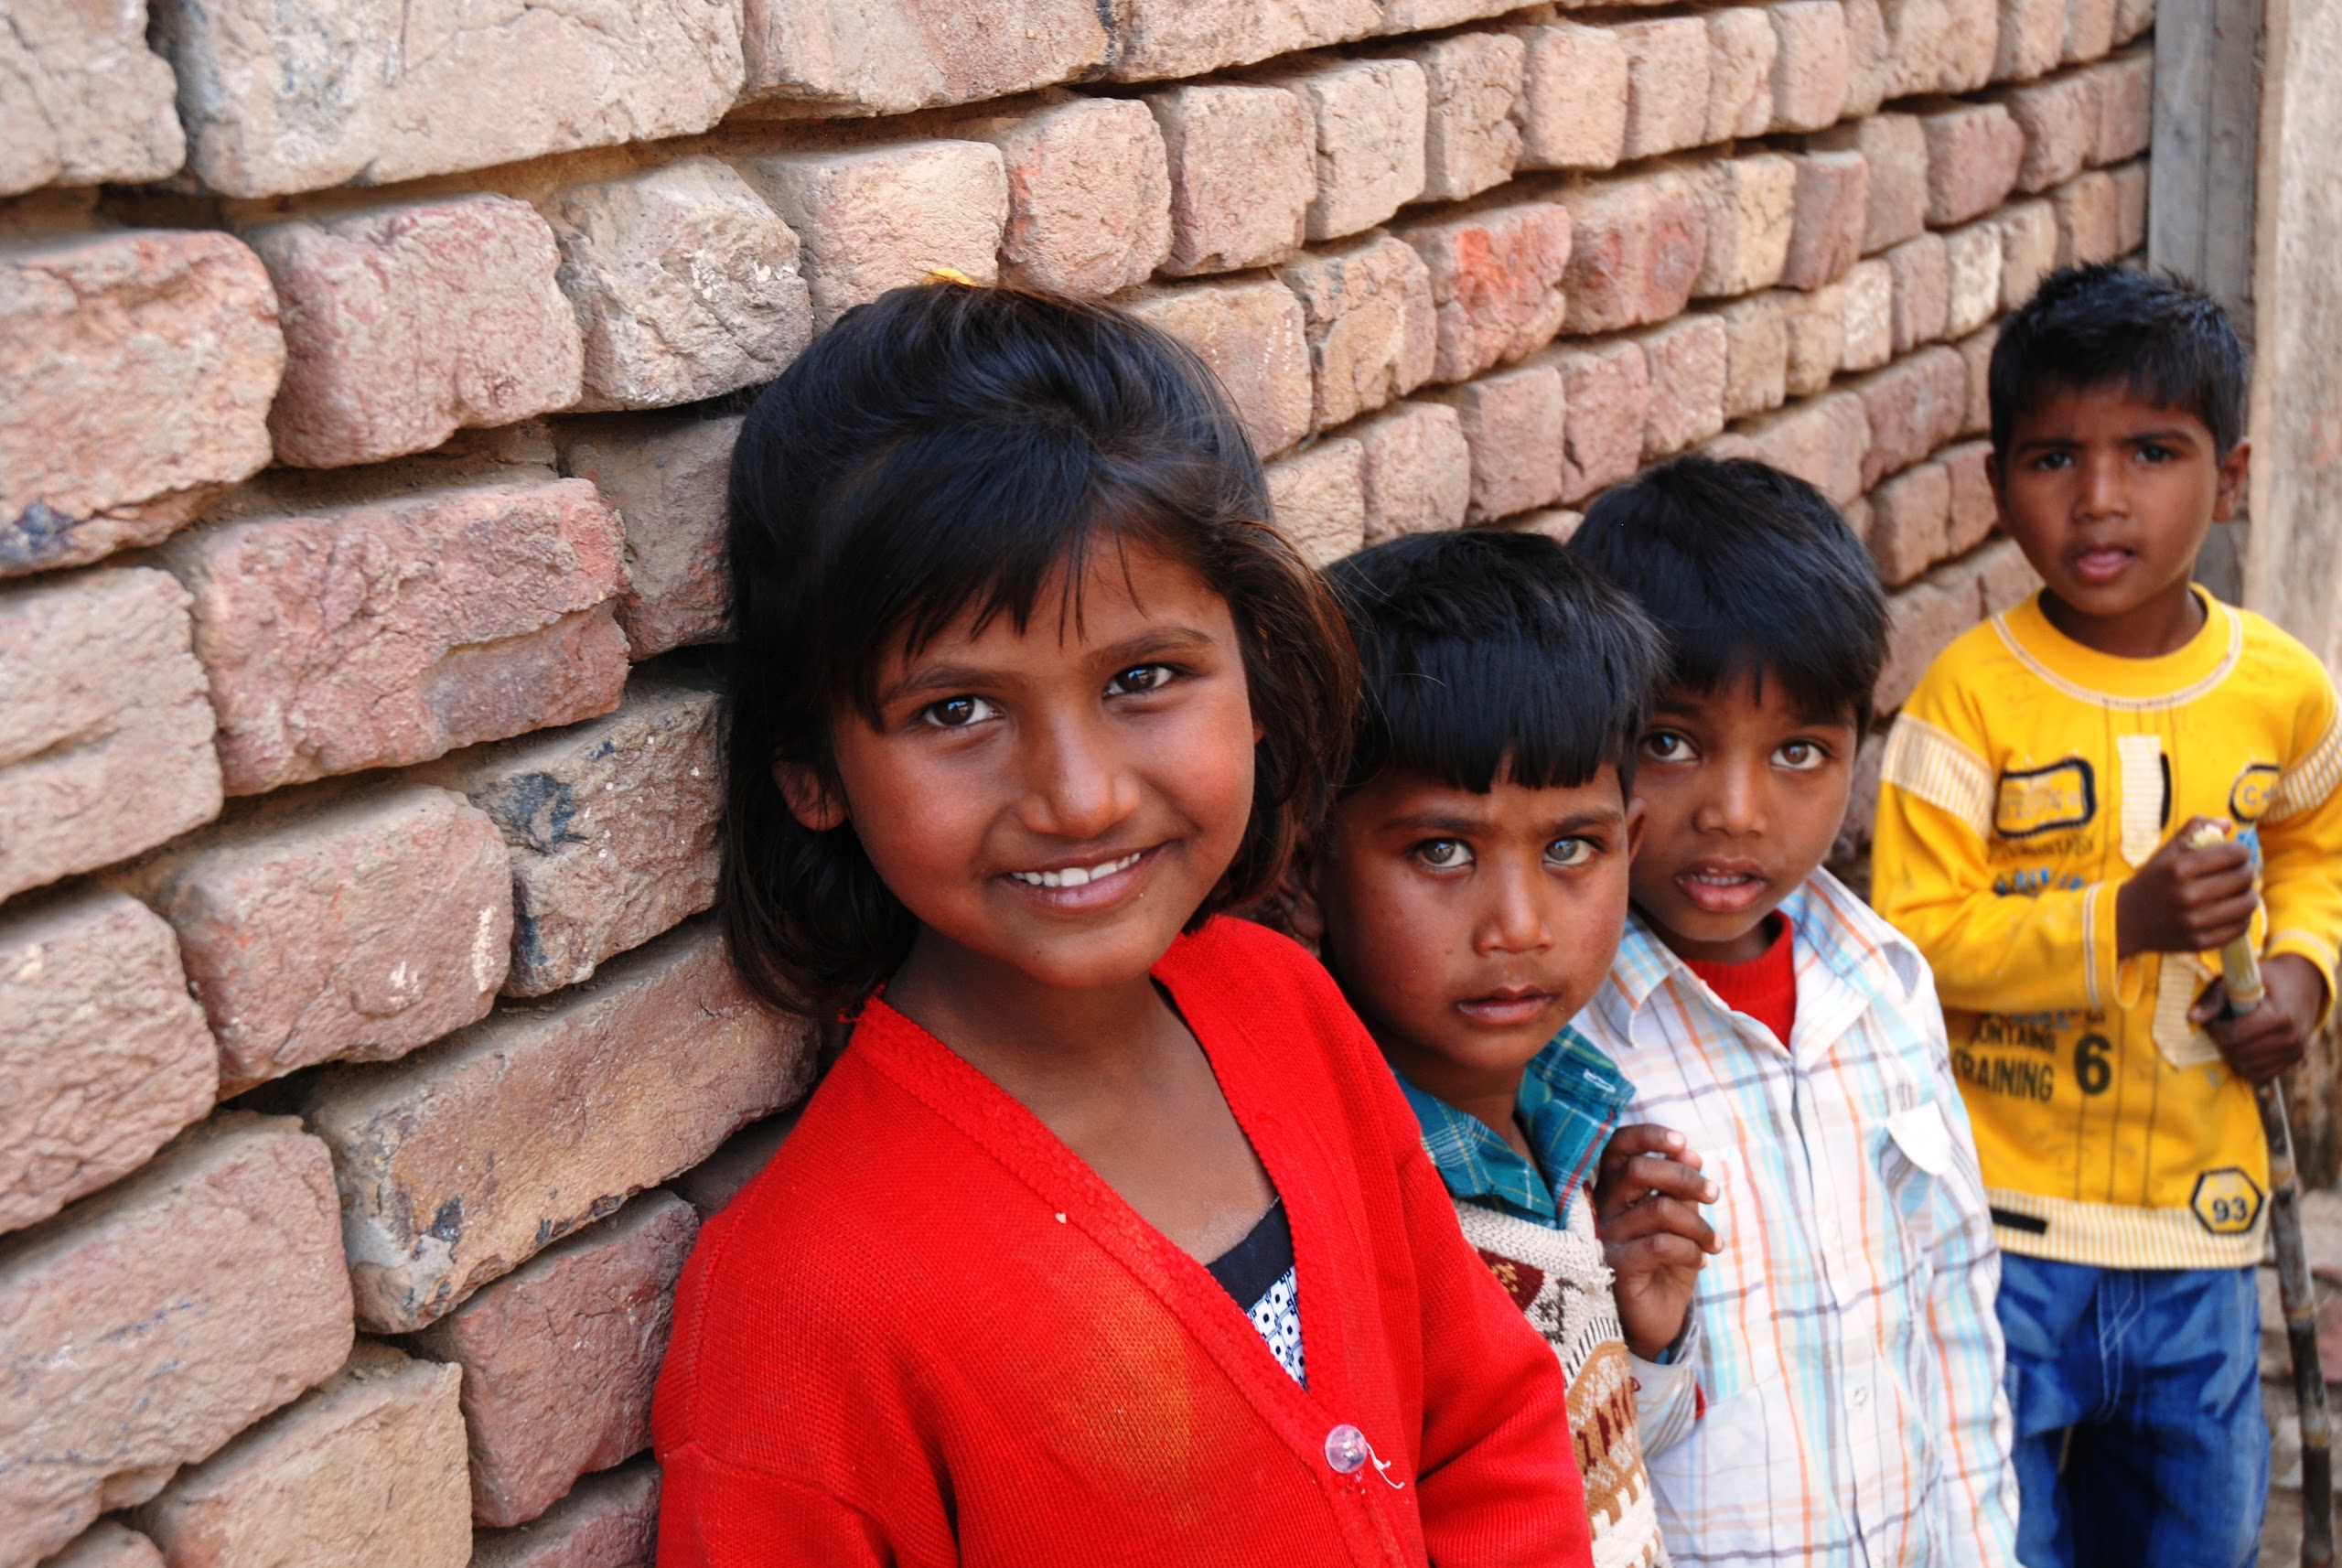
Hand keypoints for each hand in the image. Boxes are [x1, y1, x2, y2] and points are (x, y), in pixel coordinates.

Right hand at [1593, 1123, 1720, 1360]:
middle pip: (1638, 1170)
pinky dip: (1691, 1249)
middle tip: (1714, 1194)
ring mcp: (1605, 1237)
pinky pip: (1661, 1244)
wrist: (1655, 1320)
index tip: (1684, 1144)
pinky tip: (1701, 1261)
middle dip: (1684, 1177)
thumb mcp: (1678, 1221)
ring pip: (1659, 1209)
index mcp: (1613, 1189)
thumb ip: (1679, 1189)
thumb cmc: (1664, 1264)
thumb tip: (1690, 1155)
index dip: (1649, 1136)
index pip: (1617, 1147)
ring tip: (1713, 1242)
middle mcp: (1601, 1208)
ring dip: (1698, 1224)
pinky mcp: (1616, 1267)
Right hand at [2116, 817, 2256, 957]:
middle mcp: (2188, 895)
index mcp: (2179, 868)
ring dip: (2249, 895)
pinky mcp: (2200, 941)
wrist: (2127, 919)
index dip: (2241, 851)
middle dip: (2246, 871)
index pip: (2232, 854)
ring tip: (2240, 892)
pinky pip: (2240, 928)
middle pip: (2243, 878)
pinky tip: (2232, 911)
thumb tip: (2228, 824)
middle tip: (2239, 873)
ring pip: (2247, 904)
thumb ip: (2194, 829)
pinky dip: (2242, 918)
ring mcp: (2195, 921)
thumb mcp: (2167, 850)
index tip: (2238, 854)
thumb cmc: (2153, 880)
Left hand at [2193, 953, 2326, 1084]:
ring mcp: (2295, 1051)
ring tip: (2231, 1037)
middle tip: (2219, 1030)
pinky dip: (2246, 1066)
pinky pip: (2262, 1075)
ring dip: (2233, 1056)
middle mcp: (2291, 1037)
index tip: (2212, 1021)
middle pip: (2241, 1054)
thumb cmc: (2265, 980)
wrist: (2302, 984)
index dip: (2216, 1030)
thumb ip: (2214, 1000)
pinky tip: (2241, 1049)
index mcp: (2280, 1015)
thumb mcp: (2239, 981)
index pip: (2236, 1035)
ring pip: (2250, 1068)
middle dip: (2222, 1043)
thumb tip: (2191, 1019)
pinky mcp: (2293, 1060)